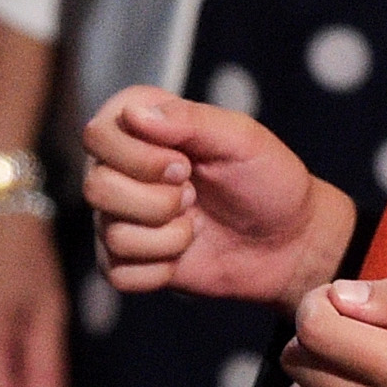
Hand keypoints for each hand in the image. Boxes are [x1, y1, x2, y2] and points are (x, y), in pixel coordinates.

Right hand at [82, 86, 354, 312]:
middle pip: (96, 187)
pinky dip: (160, 268)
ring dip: (168, 235)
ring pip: (110, 233)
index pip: (97, 136)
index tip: (186, 163)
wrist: (291, 241)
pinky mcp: (127, 261)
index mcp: (140, 128)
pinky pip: (119, 273)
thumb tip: (133, 114)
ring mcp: (118, 217)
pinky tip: (186, 254)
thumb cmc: (269, 180)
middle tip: (195, 195)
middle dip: (158, 200)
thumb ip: (192, 119)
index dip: (139, 156)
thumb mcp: (243, 139)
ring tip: (197, 224)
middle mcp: (119, 170)